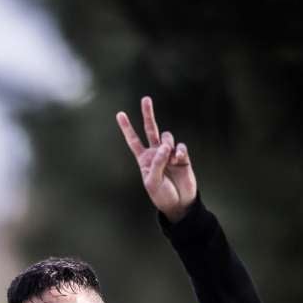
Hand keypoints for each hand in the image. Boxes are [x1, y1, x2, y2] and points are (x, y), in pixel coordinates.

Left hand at [116, 96, 196, 222]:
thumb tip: (165, 146)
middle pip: (150, 129)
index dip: (127, 128)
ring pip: (167, 137)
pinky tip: (179, 159)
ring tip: (170, 158)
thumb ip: (157, 163)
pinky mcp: (183, 156)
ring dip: (167, 144)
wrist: (179, 203)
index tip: (120, 114)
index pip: (133, 140)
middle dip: (148, 114)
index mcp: (144, 159)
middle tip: (145, 99)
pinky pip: (180, 147)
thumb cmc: (162, 195)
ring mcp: (169, 153)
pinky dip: (179, 151)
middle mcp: (156, 153)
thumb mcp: (153, 182)